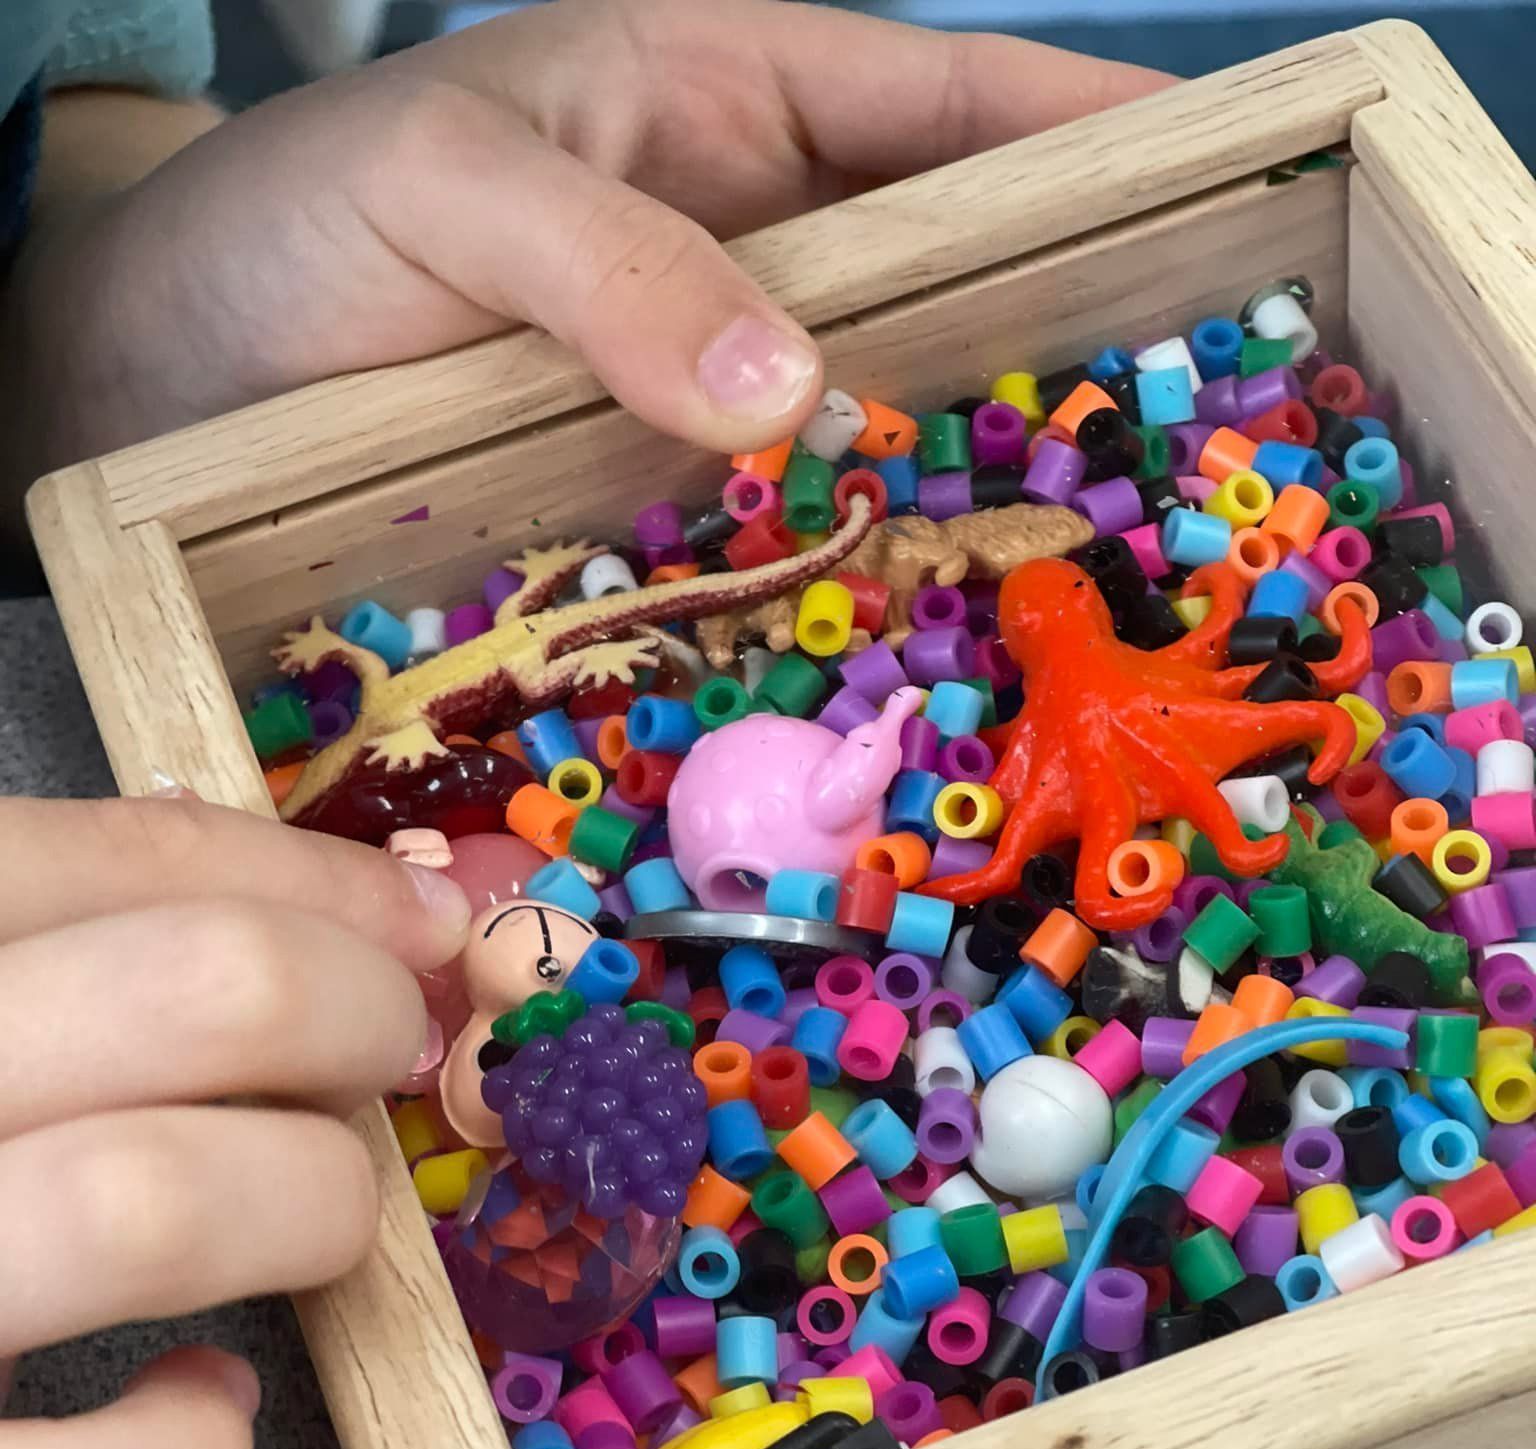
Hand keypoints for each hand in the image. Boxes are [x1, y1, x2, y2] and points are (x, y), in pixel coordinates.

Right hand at [0, 795, 469, 1448]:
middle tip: (381, 1057)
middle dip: (348, 1013)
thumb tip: (299, 887)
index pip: (95, 859)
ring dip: (304, 1200)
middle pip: (193, 997)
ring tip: (313, 1218)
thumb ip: (41, 930)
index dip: (309, 885)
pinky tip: (207, 1409)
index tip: (421, 932)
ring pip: (149, 1207)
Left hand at [47, 0, 1165, 461]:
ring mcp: (702, 383)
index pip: (945, 103)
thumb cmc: (293, 225)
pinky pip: (781, 525)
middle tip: (1187, 422)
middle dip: (1065, 330)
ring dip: (966, 476)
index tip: (1224, 176)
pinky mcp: (655, 498)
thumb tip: (790, 385)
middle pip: (944, 275)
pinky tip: (903, 628)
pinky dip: (844, 567)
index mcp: (721, 102)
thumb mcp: (446, 188)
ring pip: (877, 415)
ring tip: (1082, 553)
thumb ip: (609, 258)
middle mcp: (737, 245)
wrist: (158, 375)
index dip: (1087, 134)